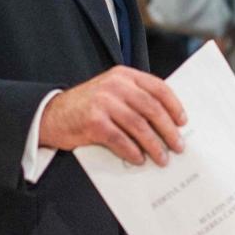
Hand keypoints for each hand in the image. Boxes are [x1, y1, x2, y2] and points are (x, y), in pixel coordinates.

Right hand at [39, 66, 186, 166]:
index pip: (158, 87)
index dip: (174, 105)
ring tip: (162, 158)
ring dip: (154, 145)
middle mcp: (114, 85)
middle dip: (168, 129)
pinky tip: (139, 159)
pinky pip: (120, 139)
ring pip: (138, 125)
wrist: (51, 114)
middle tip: (178, 146)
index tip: (183, 122)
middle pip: (152, 108)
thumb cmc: (88, 106)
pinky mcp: (92, 122)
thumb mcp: (112, 92)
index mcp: (123, 75)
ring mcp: (103, 102)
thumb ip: (135, 98)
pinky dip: (132, 151)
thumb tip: (168, 122)